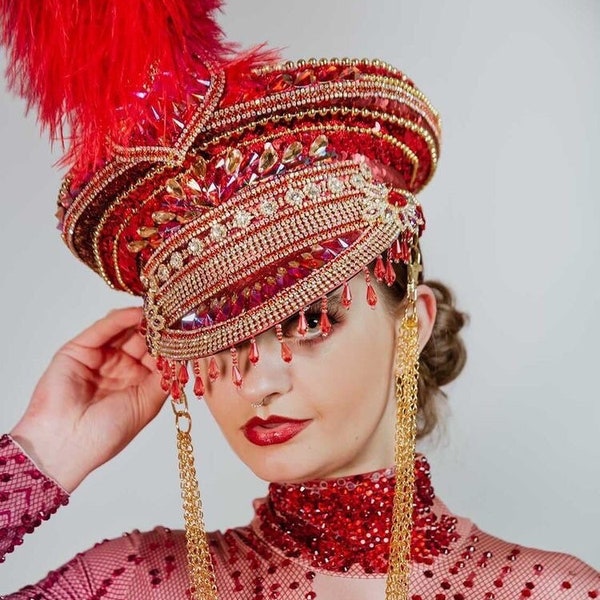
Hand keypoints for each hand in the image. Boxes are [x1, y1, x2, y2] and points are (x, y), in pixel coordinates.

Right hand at [10, 307, 167, 492]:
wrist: (68, 444)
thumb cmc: (106, 434)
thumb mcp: (147, 404)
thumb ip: (165, 377)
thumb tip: (184, 354)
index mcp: (136, 383)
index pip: (157, 355)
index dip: (171, 344)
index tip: (188, 329)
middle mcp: (119, 368)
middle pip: (142, 340)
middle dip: (158, 328)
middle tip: (175, 313)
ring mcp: (99, 357)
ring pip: (124, 331)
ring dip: (142, 320)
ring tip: (160, 309)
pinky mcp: (79, 349)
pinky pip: (104, 329)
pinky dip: (121, 319)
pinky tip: (138, 313)